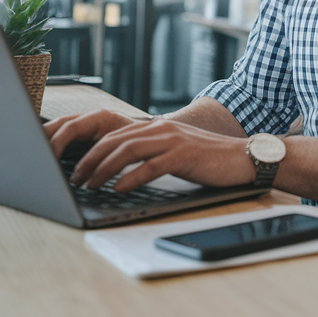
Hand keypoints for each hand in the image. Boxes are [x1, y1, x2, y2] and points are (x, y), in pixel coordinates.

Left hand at [47, 113, 258, 191]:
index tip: (74, 167)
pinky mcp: (184, 155)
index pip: (114, 135)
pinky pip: (150, 166)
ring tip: (89, 185)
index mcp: (157, 127)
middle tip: (73, 178)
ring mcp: (173, 141)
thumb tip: (119, 171)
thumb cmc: (208, 159)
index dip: (90, 150)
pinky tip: (118, 189)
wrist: (243, 157)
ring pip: (127, 151)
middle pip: (115, 141)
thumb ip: (150, 154)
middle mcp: (162, 129)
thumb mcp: (174, 152)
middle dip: (89, 160)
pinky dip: (130, 178)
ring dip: (103, 169)